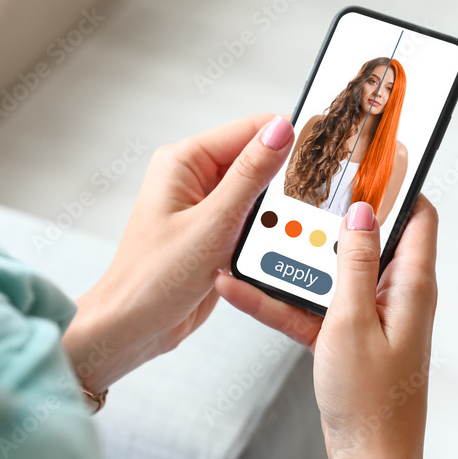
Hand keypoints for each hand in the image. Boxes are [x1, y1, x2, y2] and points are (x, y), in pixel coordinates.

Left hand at [62, 113, 296, 394]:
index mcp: (184, 161)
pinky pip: (252, 219)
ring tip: (299, 223)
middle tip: (318, 195)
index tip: (324, 150)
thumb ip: (251, 175)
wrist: (133, 328)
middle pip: (257, 159)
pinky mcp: (215, 233)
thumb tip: (281, 131)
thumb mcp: (213, 223)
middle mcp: (193, 178)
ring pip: (259, 192)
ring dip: (279, 208)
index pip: (249, 129)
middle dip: (287, 177)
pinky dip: (269, 229)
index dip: (288, 137)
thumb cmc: (152, 279)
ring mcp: (205, 206)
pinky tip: (281, 242)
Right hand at [216, 195, 438, 458]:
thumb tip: (360, 211)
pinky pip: (312, 308)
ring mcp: (371, 318)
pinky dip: (283, 300)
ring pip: (331, 274)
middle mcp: (396, 295)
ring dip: (296, 260)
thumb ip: (352, 264)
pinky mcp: (347, 339)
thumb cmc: (371, 399)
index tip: (365, 159)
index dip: (396, 184)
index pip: (417, 215)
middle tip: (295, 190)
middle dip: (330, 216)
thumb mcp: (352, 322)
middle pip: (366, 239)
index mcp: (411, 284)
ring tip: (256, 237)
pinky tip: (241, 290)